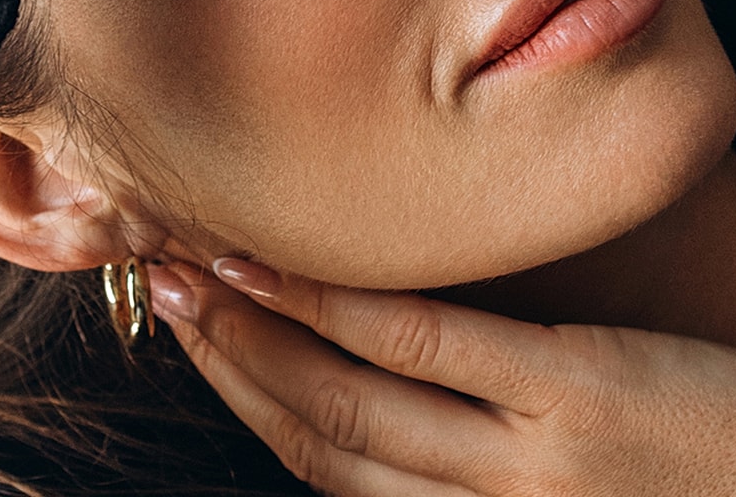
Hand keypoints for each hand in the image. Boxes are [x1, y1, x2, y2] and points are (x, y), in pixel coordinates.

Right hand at [150, 259, 735, 496]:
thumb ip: (503, 469)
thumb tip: (425, 409)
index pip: (332, 478)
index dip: (248, 407)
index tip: (202, 339)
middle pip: (315, 439)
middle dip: (228, 363)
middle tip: (159, 290)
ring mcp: (525, 458)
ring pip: (349, 397)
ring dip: (257, 330)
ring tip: (196, 265)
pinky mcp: (576, 395)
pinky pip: (431, 349)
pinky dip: (344, 305)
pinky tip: (293, 261)